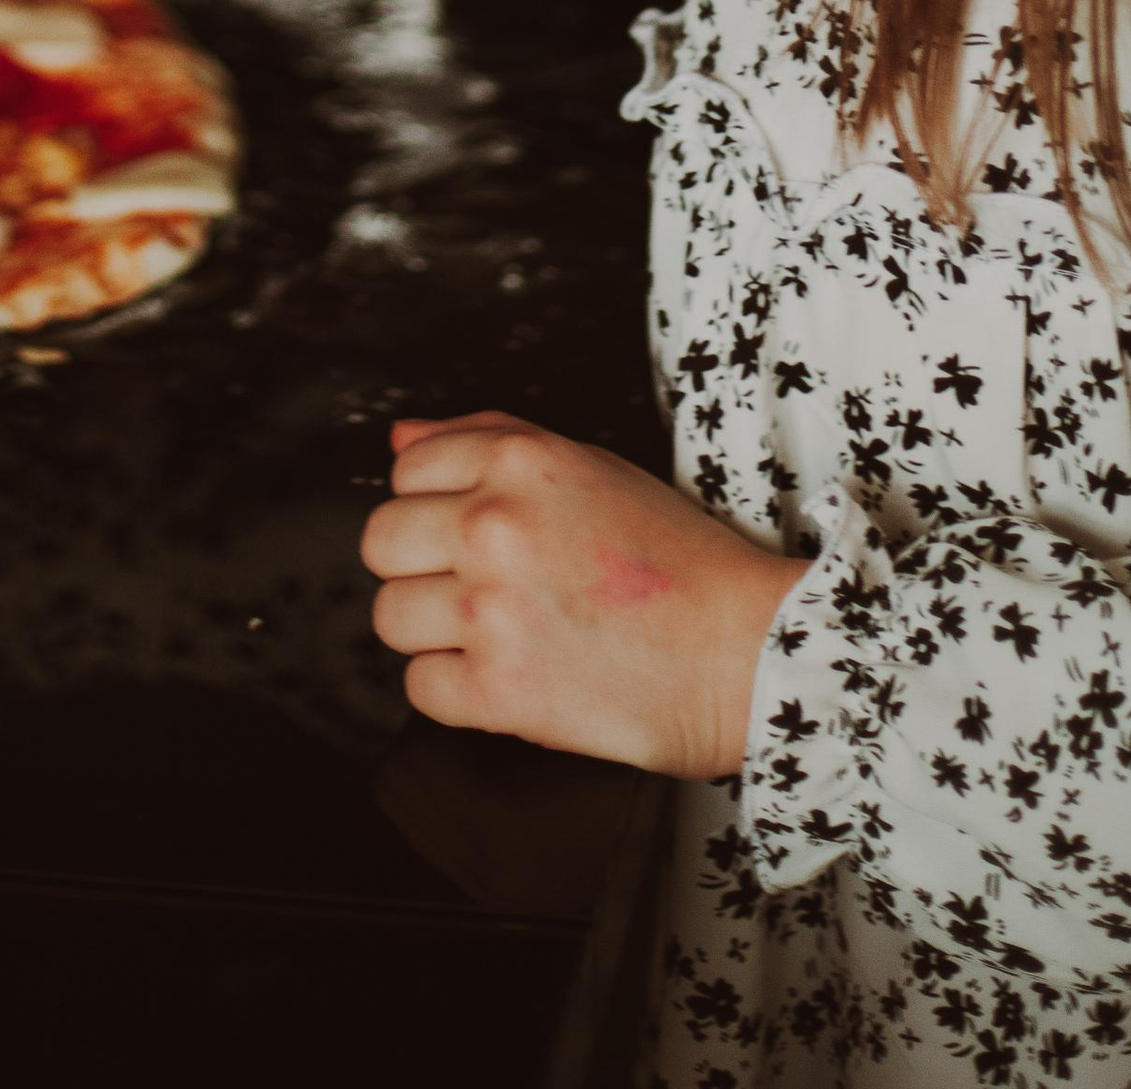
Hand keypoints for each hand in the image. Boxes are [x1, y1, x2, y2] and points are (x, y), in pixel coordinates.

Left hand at [359, 412, 805, 777]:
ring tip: (500, 634)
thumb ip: (487, 441)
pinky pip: (421, 690)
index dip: (434, 504)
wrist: (748, 653)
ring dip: (436, 633)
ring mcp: (491, 609)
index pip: (406, 469)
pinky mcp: (499, 690)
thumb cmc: (681, 564)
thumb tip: (400, 438)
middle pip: (382, 542)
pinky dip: (458, 693)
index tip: (469, 531)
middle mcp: (495, 526)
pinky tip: (511, 677)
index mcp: (521, 461)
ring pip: (391, 616)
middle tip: (477, 587)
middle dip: (421, 566)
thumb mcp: (590, 468)